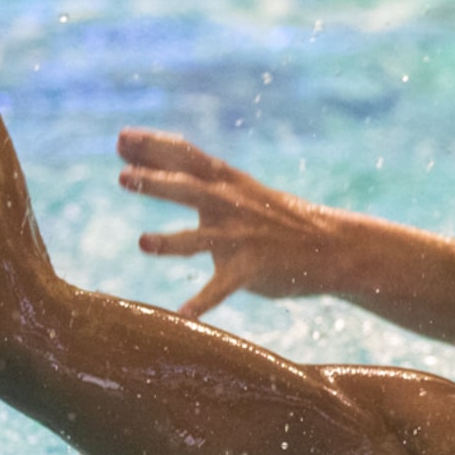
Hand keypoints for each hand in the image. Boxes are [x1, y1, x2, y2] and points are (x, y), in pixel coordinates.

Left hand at [117, 129, 347, 318]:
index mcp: (228, 182)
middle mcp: (232, 205)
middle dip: (157, 182)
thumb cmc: (276, 218)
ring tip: (143, 242)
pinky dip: (202, 302)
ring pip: (201, 238)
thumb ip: (199, 183)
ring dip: (171, 241)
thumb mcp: (240, 191)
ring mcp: (242, 237)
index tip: (121, 138)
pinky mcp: (252, 269)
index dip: (153, 146)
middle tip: (123, 177)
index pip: (186, 156)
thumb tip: (149, 167)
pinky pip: (223, 288)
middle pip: (189, 189)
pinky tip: (182, 316)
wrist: (333, 246)